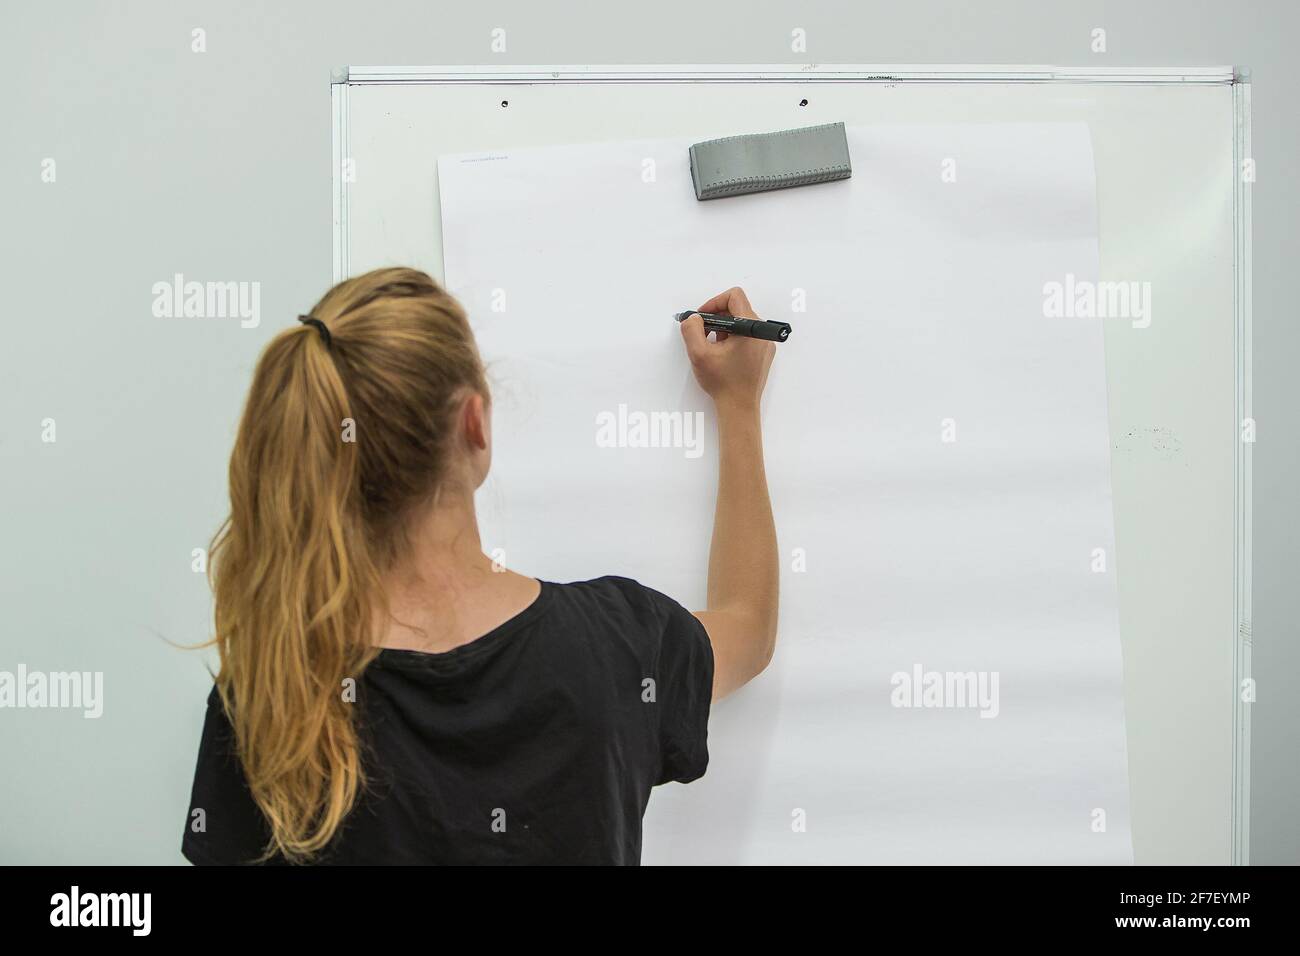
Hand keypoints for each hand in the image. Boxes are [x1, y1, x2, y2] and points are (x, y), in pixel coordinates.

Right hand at [679, 287, 775, 410]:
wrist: (739, 408)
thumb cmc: (722, 383)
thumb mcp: (699, 354)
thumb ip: (691, 330)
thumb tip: (693, 318)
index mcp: (751, 328)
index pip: (734, 296)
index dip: (714, 302)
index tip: (702, 318)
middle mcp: (762, 333)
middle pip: (738, 309)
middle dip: (717, 318)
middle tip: (703, 334)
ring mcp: (765, 343)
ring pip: (742, 323)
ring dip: (724, 330)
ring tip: (713, 348)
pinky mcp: (763, 354)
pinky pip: (747, 336)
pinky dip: (732, 339)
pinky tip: (723, 355)